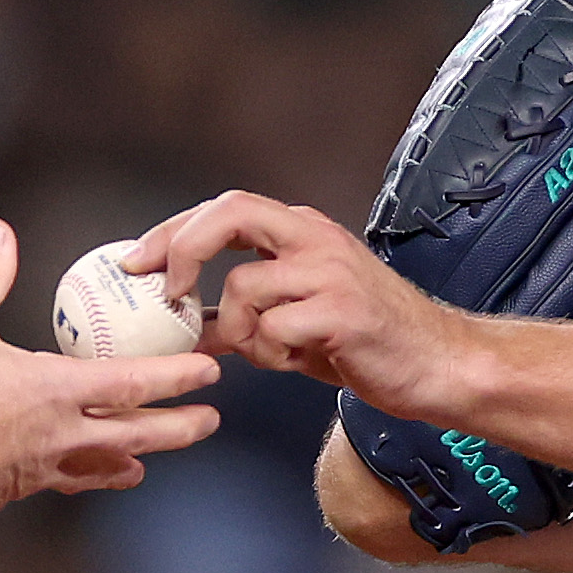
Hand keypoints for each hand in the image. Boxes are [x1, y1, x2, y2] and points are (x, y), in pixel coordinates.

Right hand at [0, 220, 220, 519]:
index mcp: (52, 390)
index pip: (132, 383)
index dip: (176, 376)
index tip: (210, 372)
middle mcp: (58, 434)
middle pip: (136, 433)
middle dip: (178, 426)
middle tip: (211, 420)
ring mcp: (39, 467)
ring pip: (106, 464)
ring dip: (140, 455)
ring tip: (158, 456)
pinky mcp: (16, 488)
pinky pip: (69, 482)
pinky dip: (94, 477)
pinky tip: (101, 476)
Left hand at [127, 192, 466, 413]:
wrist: (436, 364)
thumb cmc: (365, 341)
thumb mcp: (294, 319)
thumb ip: (243, 314)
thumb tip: (185, 325)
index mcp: (303, 231)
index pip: (225, 208)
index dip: (173, 231)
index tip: (135, 262)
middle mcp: (316, 239)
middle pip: (231, 212)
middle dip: (184, 248)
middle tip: (167, 292)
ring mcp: (331, 271)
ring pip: (246, 285)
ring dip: (240, 330)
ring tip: (268, 351)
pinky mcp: (343, 311)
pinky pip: (274, 330)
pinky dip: (269, 353)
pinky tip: (295, 362)